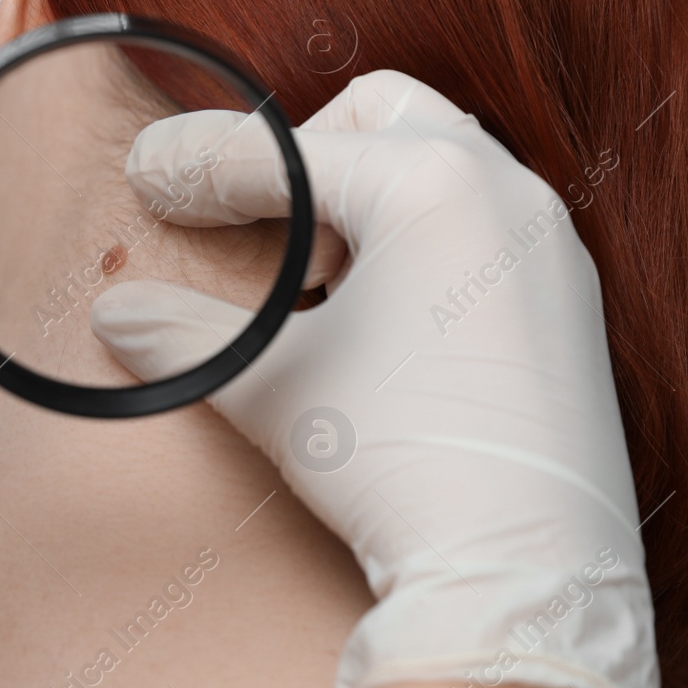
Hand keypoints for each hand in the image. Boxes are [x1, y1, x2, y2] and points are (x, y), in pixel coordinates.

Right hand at [90, 71, 677, 687]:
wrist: (525, 571)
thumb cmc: (404, 460)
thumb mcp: (276, 384)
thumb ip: (187, 333)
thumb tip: (119, 314)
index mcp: (432, 184)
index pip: (287, 152)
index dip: (203, 164)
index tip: (151, 177)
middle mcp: (505, 192)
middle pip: (380, 116)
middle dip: (302, 156)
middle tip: (254, 225)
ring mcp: (547, 246)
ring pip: (440, 167)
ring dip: (364, 199)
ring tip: (317, 276)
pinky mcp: (568, 301)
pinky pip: (481, 226)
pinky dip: (418, 241)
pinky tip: (383, 317)